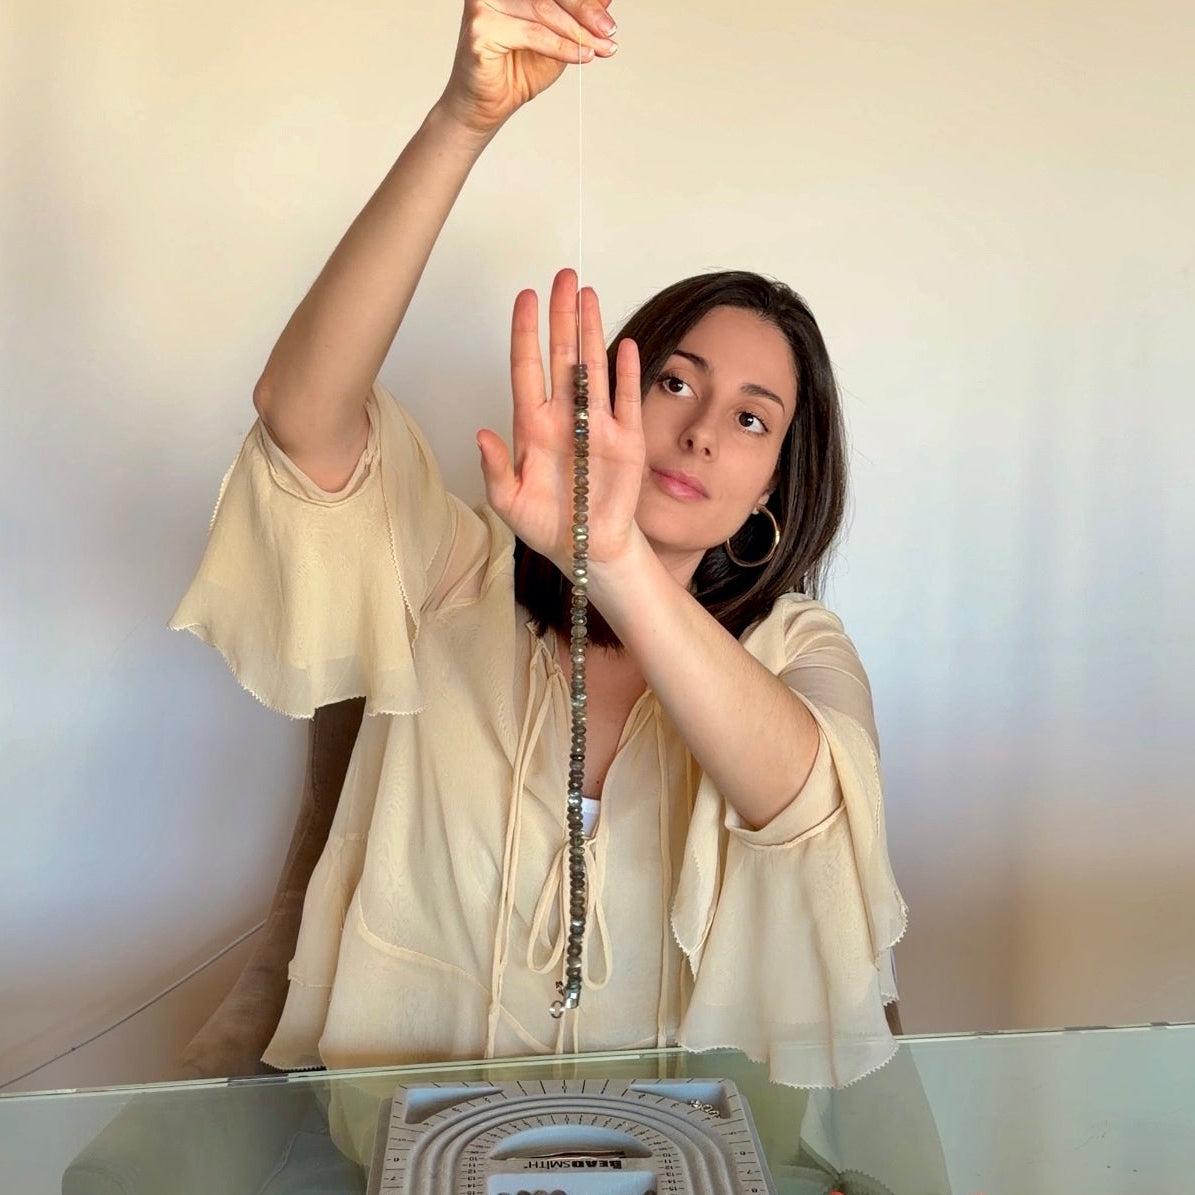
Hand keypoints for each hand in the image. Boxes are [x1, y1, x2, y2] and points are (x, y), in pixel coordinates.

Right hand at [437, 0, 617, 136]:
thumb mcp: (557, 38)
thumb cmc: (518, 69)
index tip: (608, 21)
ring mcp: (484, 3)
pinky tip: (580, 57)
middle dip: (585, 13)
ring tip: (598, 50)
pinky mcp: (482, 27)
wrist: (488, 106)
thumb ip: (575, 17)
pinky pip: (533, 34)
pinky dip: (561, 47)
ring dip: (577, 33)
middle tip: (608, 32)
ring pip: (544, 11)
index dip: (584, 1)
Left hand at [478, 269, 644, 571]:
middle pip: (563, 355)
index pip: (527, 367)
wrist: (588, 549)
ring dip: (592, 330)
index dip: (526, 332)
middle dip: (562, 315)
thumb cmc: (547, 525)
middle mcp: (564, 415)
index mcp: (532, 426)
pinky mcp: (626, 439)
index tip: (525, 297)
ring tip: (589, 294)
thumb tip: (482, 434)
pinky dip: (627, 372)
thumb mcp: (509, 503)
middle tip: (563, 276)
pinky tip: (625, 343)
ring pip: (594, 366)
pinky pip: (627, 398)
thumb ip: (495, 469)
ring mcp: (597, 423)